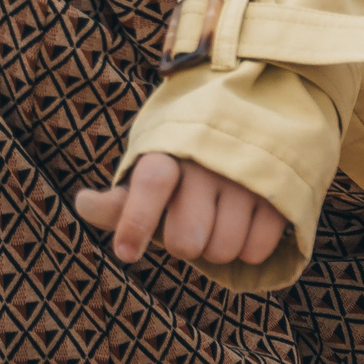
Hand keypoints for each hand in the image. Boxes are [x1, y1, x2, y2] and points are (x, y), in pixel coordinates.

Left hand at [74, 154, 286, 267]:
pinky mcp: (280, 193)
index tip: (126, 253)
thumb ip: (120, 195)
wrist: (257, 110)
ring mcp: (246, 178)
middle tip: (186, 227)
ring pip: (222, 251)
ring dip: (216, 250)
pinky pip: (255, 250)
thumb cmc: (188, 153)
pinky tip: (244, 225)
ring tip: (218, 221)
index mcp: (169, 149)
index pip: (150, 184)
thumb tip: (83, 204)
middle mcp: (207, 162)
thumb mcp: (150, 163)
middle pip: (185, 240)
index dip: (135, 222)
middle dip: (182, 246)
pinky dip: (247, 250)